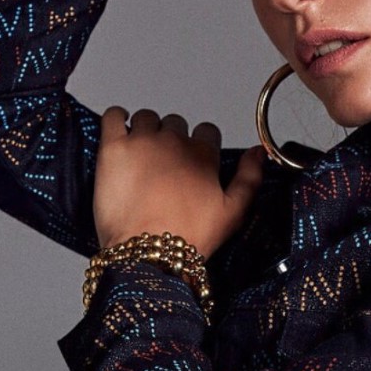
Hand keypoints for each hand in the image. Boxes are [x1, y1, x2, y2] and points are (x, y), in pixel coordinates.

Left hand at [93, 106, 265, 259]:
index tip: (191, 160)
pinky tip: (118, 130)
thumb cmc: (190, 237)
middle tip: (163, 164)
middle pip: (174, 122)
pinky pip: (112, 116)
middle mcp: (173, 141)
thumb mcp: (233, 213)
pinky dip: (115, 118)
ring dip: (144, 129)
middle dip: (171, 138)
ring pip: (145, 118)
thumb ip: (249, 178)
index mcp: (203, 154)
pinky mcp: (113, 148)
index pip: (206, 130)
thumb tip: (258, 153)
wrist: (149, 253)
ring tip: (140, 152)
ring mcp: (142, 142)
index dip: (199, 144)